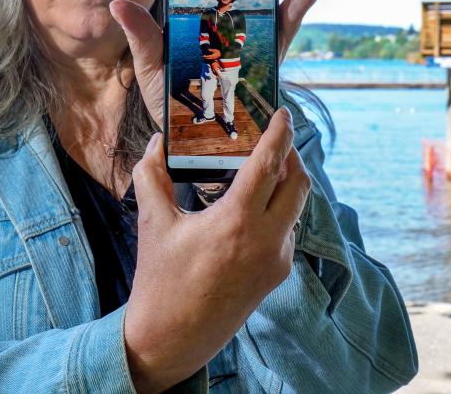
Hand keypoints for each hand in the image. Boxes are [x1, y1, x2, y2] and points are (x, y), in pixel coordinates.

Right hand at [123, 107, 310, 391]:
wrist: (172, 338)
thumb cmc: (160, 280)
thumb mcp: (153, 223)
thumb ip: (151, 176)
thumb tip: (155, 143)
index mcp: (236, 222)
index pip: (269, 165)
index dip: (279, 134)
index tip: (282, 112)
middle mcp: (266, 240)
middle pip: (299, 184)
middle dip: (292, 155)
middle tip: (274, 137)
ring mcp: (276, 260)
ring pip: (296, 208)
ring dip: (286, 184)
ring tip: (262, 168)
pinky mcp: (276, 275)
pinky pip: (287, 231)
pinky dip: (278, 210)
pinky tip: (253, 206)